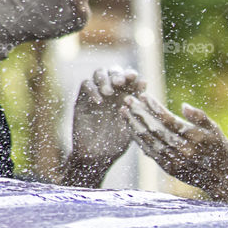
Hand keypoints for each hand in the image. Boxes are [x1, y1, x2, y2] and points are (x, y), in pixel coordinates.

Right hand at [66, 66, 145, 185]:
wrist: (97, 156)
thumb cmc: (117, 142)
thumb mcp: (131, 123)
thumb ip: (137, 104)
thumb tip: (145, 82)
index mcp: (126, 96)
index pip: (129, 78)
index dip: (131, 75)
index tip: (135, 78)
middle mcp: (112, 92)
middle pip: (113, 71)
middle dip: (117, 74)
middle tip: (120, 82)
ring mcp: (97, 94)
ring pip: (99, 73)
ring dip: (104, 79)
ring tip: (109, 92)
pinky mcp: (83, 100)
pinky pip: (86, 84)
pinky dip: (92, 89)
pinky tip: (99, 101)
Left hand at [123, 94, 227, 206]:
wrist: (220, 178)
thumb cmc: (219, 149)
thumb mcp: (215, 129)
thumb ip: (199, 116)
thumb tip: (183, 106)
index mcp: (193, 137)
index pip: (167, 119)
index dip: (153, 107)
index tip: (142, 95)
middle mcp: (182, 150)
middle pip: (154, 129)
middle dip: (139, 113)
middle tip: (128, 99)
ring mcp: (174, 160)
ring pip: (148, 141)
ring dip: (134, 125)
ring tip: (124, 112)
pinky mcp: (168, 168)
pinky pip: (150, 152)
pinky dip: (139, 140)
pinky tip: (132, 129)